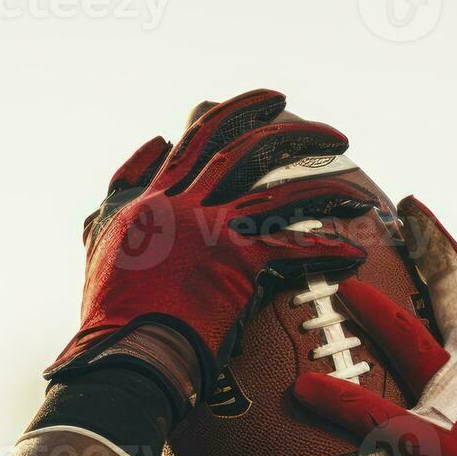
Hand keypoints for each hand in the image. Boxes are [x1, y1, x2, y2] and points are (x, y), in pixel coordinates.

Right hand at [48, 89, 374, 408]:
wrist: (122, 352)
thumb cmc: (110, 311)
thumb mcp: (99, 237)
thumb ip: (121, 187)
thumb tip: (153, 143)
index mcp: (151, 199)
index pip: (195, 141)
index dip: (233, 114)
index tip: (269, 103)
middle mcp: (181, 204)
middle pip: (241, 150)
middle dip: (291, 133)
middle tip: (327, 133)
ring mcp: (209, 231)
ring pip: (277, 193)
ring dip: (323, 187)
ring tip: (357, 191)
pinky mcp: (233, 264)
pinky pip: (292, 249)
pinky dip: (327, 250)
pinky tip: (355, 252)